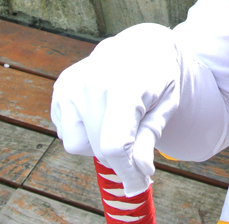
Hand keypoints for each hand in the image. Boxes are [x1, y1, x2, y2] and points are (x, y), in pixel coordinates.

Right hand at [51, 23, 180, 195]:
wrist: (142, 44)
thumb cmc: (159, 76)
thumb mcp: (167, 104)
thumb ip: (150, 137)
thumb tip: (140, 170)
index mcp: (124, 86)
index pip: (114, 144)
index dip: (126, 171)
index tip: (138, 183)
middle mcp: (92, 83)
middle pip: (98, 148)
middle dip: (120, 160)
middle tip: (138, 155)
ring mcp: (72, 85)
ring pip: (77, 144)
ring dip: (98, 144)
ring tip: (119, 122)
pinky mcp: (61, 88)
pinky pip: (66, 131)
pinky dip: (84, 131)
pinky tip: (102, 111)